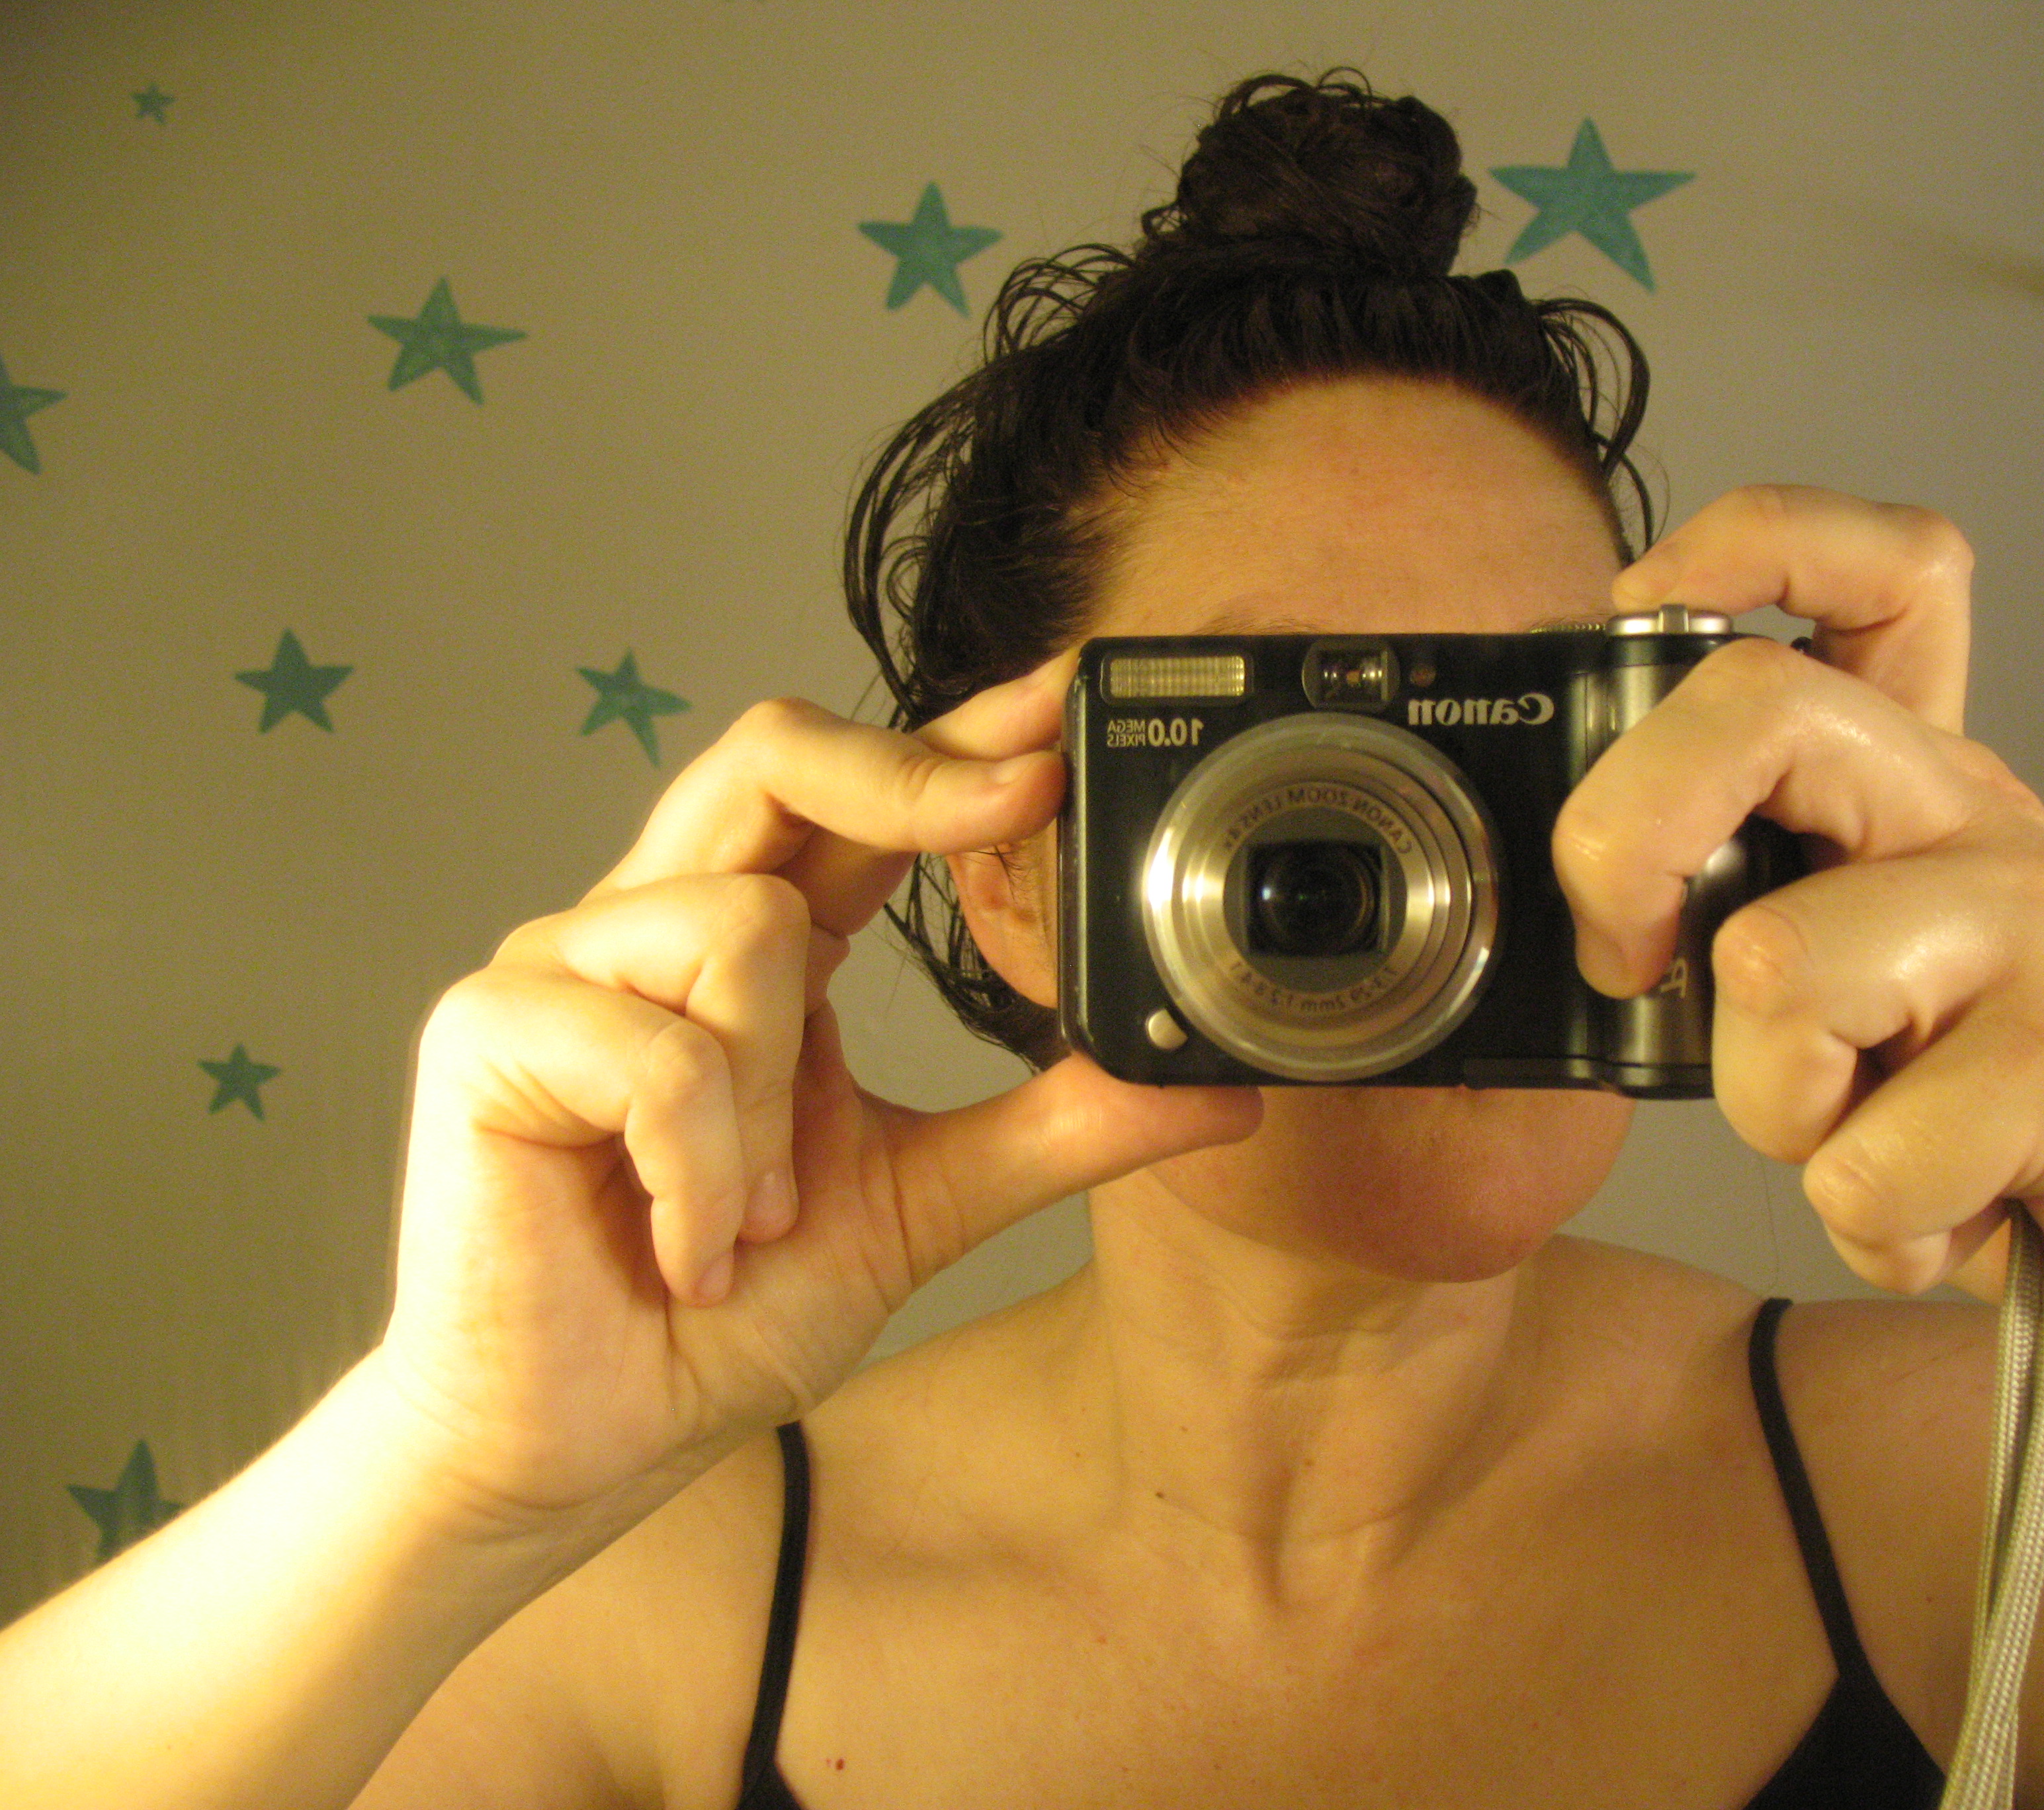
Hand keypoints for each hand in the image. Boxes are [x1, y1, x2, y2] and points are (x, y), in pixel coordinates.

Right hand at [378, 665, 1260, 1533]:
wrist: (580, 1442)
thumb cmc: (720, 1314)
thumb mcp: (921, 1204)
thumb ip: (1055, 1131)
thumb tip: (1213, 1093)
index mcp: (761, 947)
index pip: (858, 797)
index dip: (954, 738)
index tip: (1063, 708)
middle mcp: (657, 923)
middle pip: (773, 753)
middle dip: (905, 770)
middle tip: (1018, 797)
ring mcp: (564, 965)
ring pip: (737, 924)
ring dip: (776, 1102)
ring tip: (754, 1220)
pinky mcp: (489, 1030)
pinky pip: (658, 1051)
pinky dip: (703, 1168)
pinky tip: (689, 1248)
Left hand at [1553, 486, 2043, 1408]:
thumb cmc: (1988, 1121)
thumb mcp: (1845, 992)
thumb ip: (1742, 920)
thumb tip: (1579, 910)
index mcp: (1915, 783)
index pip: (1879, 570)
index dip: (1744, 546)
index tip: (1632, 610)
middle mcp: (1979, 816)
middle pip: (1758, 706)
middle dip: (1622, 843)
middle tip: (1636, 963)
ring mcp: (2042, 922)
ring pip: (1773, 967)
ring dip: (1773, 1108)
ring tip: (1865, 1134)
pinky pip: (1861, 1154)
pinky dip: (1867, 1222)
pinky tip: (1941, 1213)